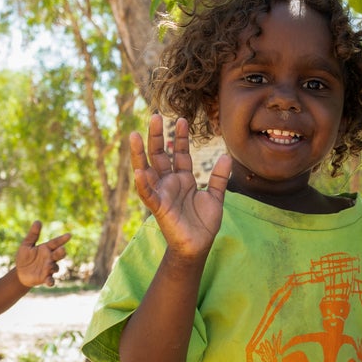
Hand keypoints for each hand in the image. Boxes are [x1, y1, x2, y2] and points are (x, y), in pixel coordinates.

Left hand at [15, 221, 71, 286]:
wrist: (20, 272)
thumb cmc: (24, 257)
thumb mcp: (26, 244)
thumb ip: (33, 234)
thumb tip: (38, 221)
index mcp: (46, 248)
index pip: (56, 243)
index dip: (62, 239)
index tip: (69, 235)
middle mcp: (50, 258)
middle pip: (58, 254)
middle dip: (61, 253)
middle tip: (62, 250)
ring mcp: (49, 268)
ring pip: (55, 267)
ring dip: (53, 267)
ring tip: (49, 266)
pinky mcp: (45, 278)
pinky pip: (51, 280)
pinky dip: (51, 281)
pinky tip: (50, 282)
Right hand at [131, 114, 231, 258]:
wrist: (198, 246)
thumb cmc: (203, 223)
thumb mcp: (215, 197)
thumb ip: (219, 178)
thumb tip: (226, 156)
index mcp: (183, 179)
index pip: (180, 153)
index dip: (180, 137)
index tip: (181, 119)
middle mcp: (170, 183)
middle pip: (160, 155)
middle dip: (158, 136)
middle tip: (155, 115)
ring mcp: (162, 193)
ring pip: (147, 170)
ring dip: (140, 153)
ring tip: (135, 135)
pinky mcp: (158, 207)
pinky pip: (148, 194)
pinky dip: (143, 184)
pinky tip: (138, 171)